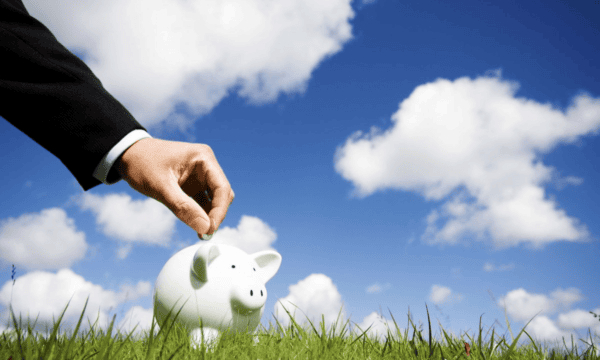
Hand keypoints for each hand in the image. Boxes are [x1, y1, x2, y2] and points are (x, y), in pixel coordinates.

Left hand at [114, 138, 233, 239]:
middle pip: (222, 194)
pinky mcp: (193, 184)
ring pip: (215, 199)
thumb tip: (205, 227)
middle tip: (205, 233)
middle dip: (216, 214)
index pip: (222, 187)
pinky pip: (203, 201)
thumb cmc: (141, 163)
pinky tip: (195, 225)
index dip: (220, 210)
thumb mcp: (161, 186)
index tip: (210, 229)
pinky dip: (201, 213)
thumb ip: (183, 207)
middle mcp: (206, 165)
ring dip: (209, 216)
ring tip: (200, 232)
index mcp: (203, 158)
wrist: (127, 154)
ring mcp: (200, 175)